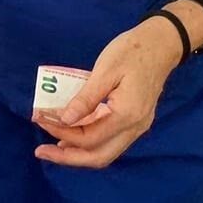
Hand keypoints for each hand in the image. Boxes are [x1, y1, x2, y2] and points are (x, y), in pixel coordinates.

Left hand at [33, 16, 182, 168]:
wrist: (162, 44)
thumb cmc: (132, 52)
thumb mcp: (105, 71)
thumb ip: (86, 98)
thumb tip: (64, 120)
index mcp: (127, 115)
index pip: (90, 138)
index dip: (63, 133)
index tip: (40, 120)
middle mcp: (135, 128)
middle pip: (100, 156)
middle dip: (69, 158)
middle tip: (41, 152)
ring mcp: (137, 127)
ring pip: (106, 152)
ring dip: (78, 153)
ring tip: (52, 147)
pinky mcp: (135, 121)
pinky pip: (110, 141)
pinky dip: (90, 143)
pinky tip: (72, 137)